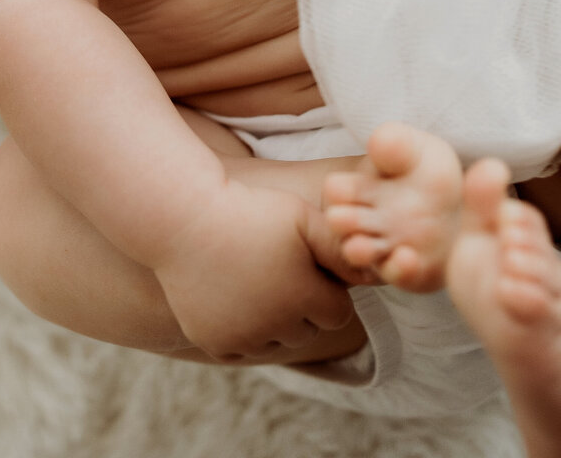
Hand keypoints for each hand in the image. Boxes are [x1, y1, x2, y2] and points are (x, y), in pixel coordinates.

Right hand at [153, 176, 353, 362]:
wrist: (183, 215)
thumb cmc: (249, 210)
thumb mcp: (301, 216)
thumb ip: (340, 246)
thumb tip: (377, 271)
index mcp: (304, 296)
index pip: (337, 312)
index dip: (325, 288)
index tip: (307, 264)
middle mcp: (275, 326)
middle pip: (306, 330)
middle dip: (301, 307)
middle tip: (278, 270)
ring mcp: (242, 338)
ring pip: (274, 343)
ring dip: (272, 323)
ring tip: (255, 280)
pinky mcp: (213, 343)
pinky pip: (241, 350)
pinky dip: (242, 332)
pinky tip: (235, 298)